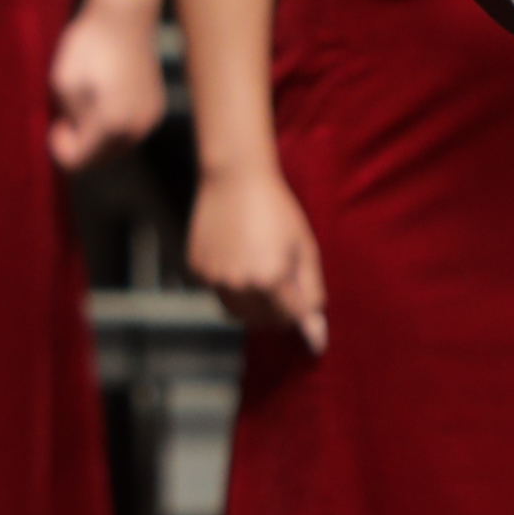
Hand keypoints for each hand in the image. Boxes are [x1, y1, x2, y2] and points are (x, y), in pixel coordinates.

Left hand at [48, 0, 168, 169]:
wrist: (126, 14)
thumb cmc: (89, 44)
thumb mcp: (63, 82)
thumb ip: (68, 118)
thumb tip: (76, 132)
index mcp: (112, 124)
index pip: (79, 161)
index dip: (61, 148)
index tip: (55, 124)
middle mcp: (137, 128)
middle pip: (100, 159)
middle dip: (80, 146)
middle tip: (64, 119)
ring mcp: (150, 118)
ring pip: (117, 146)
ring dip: (96, 138)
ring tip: (83, 107)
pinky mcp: (156, 107)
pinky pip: (130, 130)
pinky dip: (113, 126)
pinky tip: (102, 101)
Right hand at [188, 163, 327, 356]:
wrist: (235, 179)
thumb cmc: (278, 211)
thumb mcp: (305, 249)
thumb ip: (312, 293)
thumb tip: (316, 334)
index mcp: (271, 280)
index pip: (289, 320)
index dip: (299, 311)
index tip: (301, 300)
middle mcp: (240, 284)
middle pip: (262, 321)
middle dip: (276, 310)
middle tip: (280, 280)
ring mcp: (214, 278)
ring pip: (237, 312)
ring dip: (251, 302)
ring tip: (258, 268)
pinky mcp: (197, 270)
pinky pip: (218, 292)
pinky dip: (229, 284)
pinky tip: (236, 255)